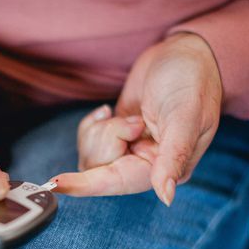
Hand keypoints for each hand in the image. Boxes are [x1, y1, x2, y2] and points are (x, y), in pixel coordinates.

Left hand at [53, 33, 222, 204]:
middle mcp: (145, 165)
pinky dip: (92, 125)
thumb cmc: (192, 81)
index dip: (86, 185)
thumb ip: (174, 156)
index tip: (56, 184)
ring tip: (126, 115)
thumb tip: (167, 196)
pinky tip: (109, 111)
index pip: (119, 183)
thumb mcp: (186, 115)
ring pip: (91, 156)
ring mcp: (129, 151)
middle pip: (99, 168)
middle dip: (107, 138)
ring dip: (100, 131)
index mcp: (166, 168)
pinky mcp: (116, 138)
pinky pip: (88, 141)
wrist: (184, 53)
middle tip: (134, 120)